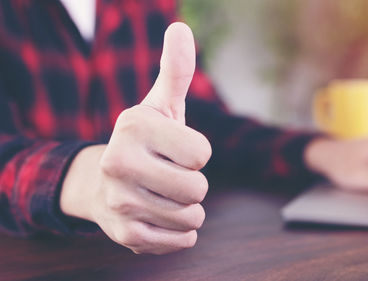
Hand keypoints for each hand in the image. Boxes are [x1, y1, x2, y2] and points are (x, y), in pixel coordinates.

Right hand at [60, 23, 211, 253]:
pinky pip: (181, 240)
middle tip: (171, 175)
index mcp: (132, 126)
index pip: (202, 153)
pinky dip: (181, 231)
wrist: (105, 182)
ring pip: (192, 216)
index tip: (174, 150)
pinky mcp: (125, 234)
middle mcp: (118, 162)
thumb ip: (176, 70)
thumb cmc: (146, 141)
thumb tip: (180, 28)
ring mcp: (119, 201)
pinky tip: (162, 216)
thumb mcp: (161, 105)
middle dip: (194, 184)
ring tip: (164, 195)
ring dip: (188, 208)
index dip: (195, 153)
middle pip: (198, 188)